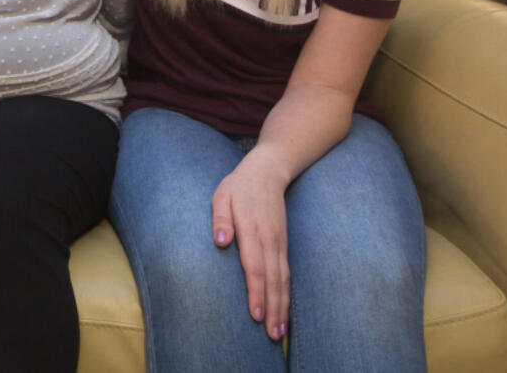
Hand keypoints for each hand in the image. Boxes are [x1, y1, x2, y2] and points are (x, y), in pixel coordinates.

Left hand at [211, 150, 290, 340]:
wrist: (268, 171)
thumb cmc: (238, 186)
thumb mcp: (222, 195)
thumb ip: (220, 218)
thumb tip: (220, 240)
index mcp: (253, 229)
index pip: (255, 267)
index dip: (256, 292)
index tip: (256, 315)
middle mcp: (270, 239)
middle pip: (273, 280)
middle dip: (273, 309)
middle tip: (272, 335)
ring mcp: (279, 243)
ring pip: (283, 280)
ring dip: (282, 307)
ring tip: (280, 332)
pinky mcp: (283, 245)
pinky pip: (286, 274)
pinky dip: (286, 294)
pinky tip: (284, 310)